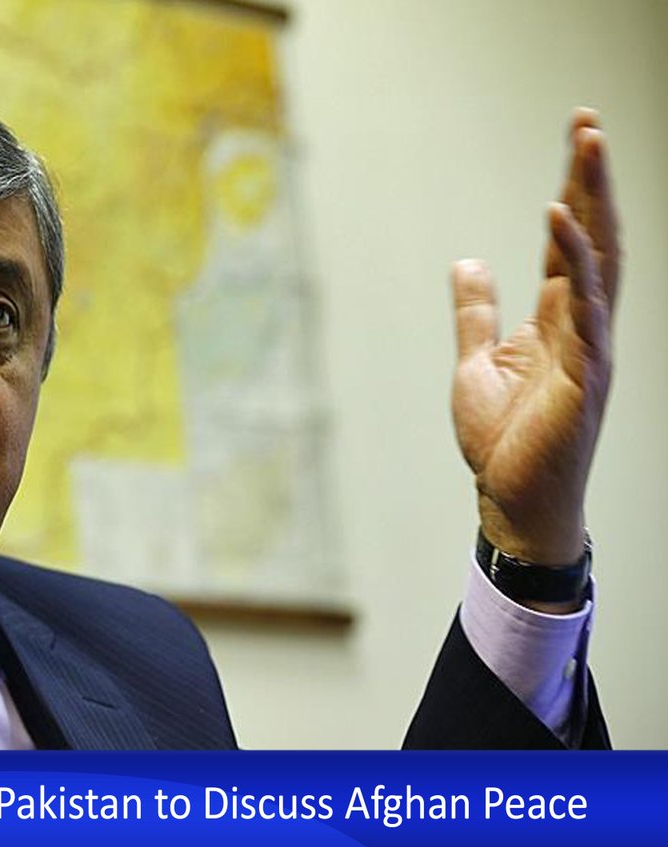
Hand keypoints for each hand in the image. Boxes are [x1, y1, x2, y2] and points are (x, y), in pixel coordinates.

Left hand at [451, 109, 619, 565]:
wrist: (512, 502)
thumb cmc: (503, 441)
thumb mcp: (478, 365)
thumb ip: (477, 314)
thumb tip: (469, 261)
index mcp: (559, 320)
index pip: (572, 242)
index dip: (574, 190)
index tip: (577, 137)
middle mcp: (584, 326)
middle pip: (594, 239)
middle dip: (592, 181)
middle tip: (588, 122)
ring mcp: (591, 350)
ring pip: (600, 264)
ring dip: (592, 207)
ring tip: (586, 151)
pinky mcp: (585, 380)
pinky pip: (585, 314)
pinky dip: (578, 268)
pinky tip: (565, 226)